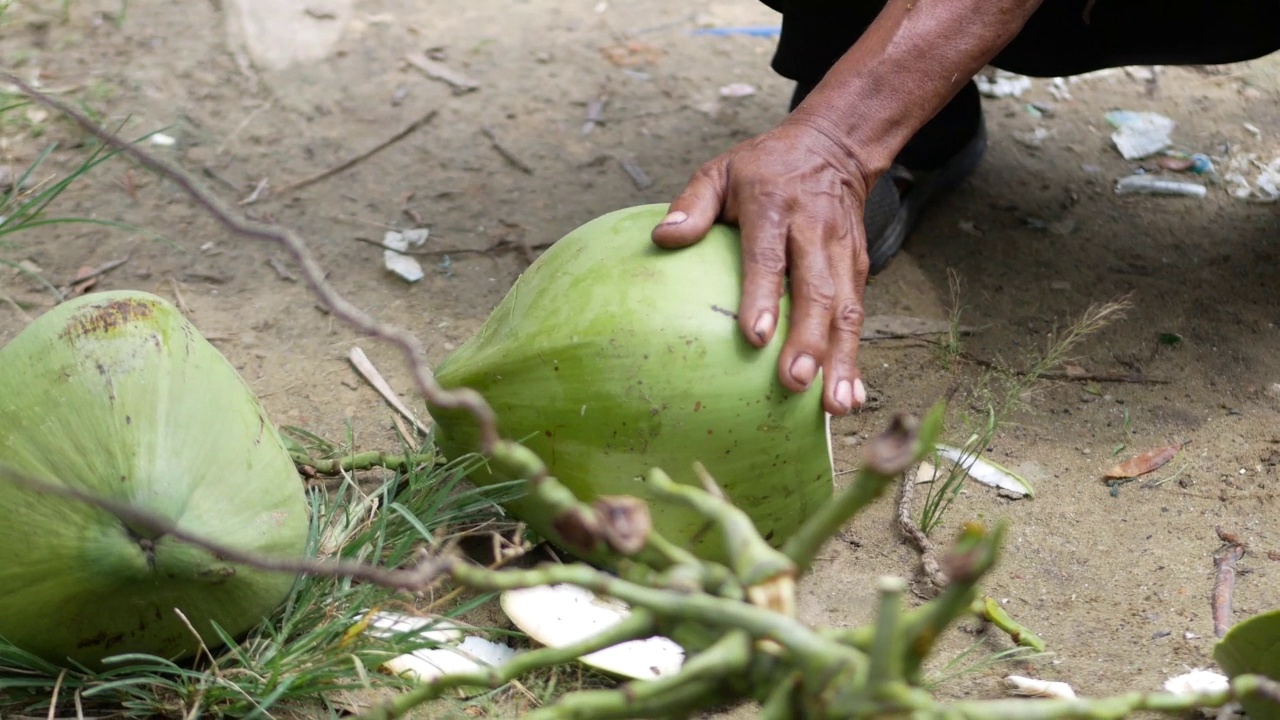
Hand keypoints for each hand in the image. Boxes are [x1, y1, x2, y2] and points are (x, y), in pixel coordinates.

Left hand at [651, 117, 874, 415]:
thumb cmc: (763, 168)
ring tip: (836, 405)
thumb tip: (662, 238)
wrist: (833, 147)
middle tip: (795, 383)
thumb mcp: (720, 170)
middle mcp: (814, 232)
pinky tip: (851, 395)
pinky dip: (856, 357)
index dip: (765, 295)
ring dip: (842, 359)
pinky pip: (859, 315)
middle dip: (809, 341)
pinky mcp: (859, 269)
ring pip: (846, 309)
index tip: (755, 336)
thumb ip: (692, 204)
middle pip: (816, 290)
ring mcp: (842, 253)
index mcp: (773, 207)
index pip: (769, 256)